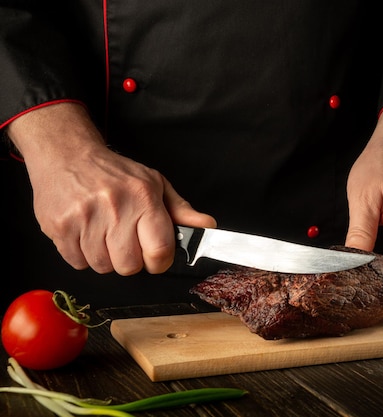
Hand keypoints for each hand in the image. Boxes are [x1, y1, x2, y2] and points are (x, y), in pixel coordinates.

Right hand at [7, 103, 215, 274]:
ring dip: (106, 258)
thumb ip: (181, 210)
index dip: (159, 262)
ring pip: (102, 267)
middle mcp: (115, 208)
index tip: (155, 257)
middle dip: (131, 260)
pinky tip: (86, 233)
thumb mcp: (154, 184)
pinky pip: (77, 262)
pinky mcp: (59, 227)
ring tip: (104, 233)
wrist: (66, 154)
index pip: (159, 251)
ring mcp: (84, 218)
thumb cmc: (115, 173)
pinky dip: (83, 255)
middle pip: (129, 266)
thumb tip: (207, 226)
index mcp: (143, 198)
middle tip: (126, 241)